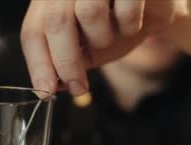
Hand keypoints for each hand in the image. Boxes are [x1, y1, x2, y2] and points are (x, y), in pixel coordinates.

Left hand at [21, 0, 186, 94]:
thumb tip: (50, 85)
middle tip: (78, 87)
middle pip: (56, 22)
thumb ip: (67, 62)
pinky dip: (130, 25)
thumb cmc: (118, 24)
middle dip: (67, 62)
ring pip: (89, 12)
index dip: (38, 63)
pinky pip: (126, 7)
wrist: (157, 8)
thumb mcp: (88, 49)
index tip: (46, 90)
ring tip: (112, 38)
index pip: (34, 30)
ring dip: (103, 38)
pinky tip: (133, 23)